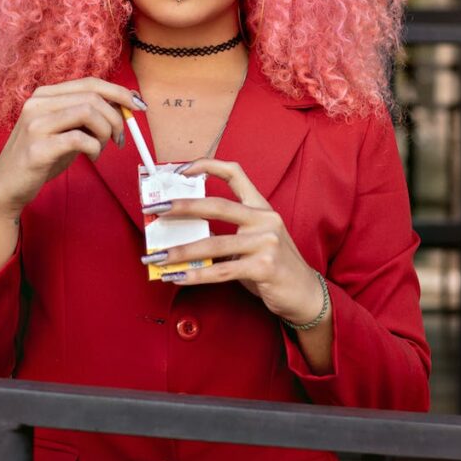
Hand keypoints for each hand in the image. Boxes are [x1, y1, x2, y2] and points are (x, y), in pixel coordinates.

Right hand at [0, 78, 145, 217]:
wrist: (7, 187)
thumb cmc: (41, 158)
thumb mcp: (64, 131)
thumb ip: (87, 116)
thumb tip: (124, 105)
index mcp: (44, 95)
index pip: (90, 82)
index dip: (119, 92)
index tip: (138, 105)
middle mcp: (37, 103)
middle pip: (93, 96)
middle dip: (116, 117)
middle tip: (120, 138)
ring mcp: (35, 124)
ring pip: (88, 113)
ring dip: (106, 132)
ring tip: (102, 148)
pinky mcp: (37, 147)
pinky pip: (79, 139)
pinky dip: (94, 148)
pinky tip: (92, 157)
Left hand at [146, 159, 326, 325]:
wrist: (306, 294)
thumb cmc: (273, 267)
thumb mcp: (254, 241)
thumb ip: (227, 233)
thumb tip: (183, 235)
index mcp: (261, 207)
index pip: (235, 173)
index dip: (206, 166)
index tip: (180, 171)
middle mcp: (265, 219)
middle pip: (216, 205)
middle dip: (181, 207)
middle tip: (154, 210)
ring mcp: (266, 243)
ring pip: (213, 244)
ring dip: (180, 251)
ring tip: (157, 257)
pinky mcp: (264, 267)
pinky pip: (221, 271)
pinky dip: (195, 275)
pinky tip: (177, 277)